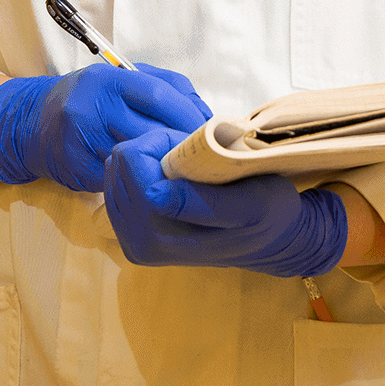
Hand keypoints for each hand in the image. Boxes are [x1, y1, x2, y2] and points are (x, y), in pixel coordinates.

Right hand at [0, 64, 209, 192]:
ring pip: (137, 157)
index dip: (188, 113)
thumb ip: (165, 87)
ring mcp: (81, 142)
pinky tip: (153, 179)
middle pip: (150, 129)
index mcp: (108, 80)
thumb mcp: (122, 79)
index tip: (210, 128)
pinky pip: (120, 177)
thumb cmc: (92, 98)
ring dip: (164, 164)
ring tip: (185, 168)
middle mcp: (91, 108)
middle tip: (206, 154)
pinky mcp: (76, 171)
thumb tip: (205, 113)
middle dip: (181, 143)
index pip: (157, 95)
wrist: (35, 123)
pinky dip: (140, 178)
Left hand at [104, 128, 347, 277]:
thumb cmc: (266, 214)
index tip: (192, 146)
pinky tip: (170, 179)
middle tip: (190, 158)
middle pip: (119, 166)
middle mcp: (139, 244)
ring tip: (183, 170)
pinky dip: (141, 173)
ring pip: (115, 173)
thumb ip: (203, 202)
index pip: (132, 162)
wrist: (270, 241)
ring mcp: (132, 243)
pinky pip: (117, 187)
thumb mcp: (249, 205)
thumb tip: (152, 195)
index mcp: (163, 235)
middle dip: (153, 150)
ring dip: (148, 161)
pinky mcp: (131, 239)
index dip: (161, 141)